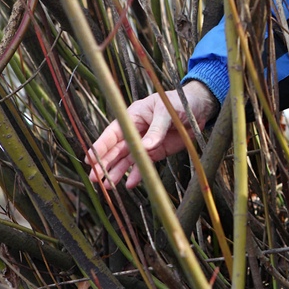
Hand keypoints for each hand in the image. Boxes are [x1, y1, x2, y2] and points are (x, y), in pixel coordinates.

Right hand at [85, 80, 218, 188]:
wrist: (198, 108)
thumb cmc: (178, 102)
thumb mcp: (166, 112)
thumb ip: (157, 129)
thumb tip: (145, 147)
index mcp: (133, 117)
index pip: (113, 133)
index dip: (100, 146)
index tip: (90, 159)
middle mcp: (136, 131)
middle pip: (117, 150)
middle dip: (105, 164)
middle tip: (95, 178)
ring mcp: (146, 143)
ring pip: (128, 159)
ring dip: (117, 172)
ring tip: (108, 186)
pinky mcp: (158, 152)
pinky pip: (145, 164)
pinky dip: (138, 174)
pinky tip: (130, 184)